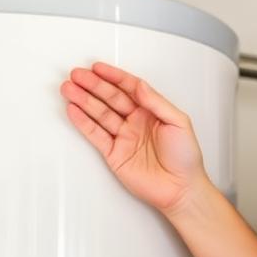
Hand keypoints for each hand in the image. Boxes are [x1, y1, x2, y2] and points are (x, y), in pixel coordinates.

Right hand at [60, 62, 207, 213]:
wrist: (181, 189)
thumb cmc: (186, 159)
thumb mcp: (179, 123)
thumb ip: (157, 103)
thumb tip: (140, 86)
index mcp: (152, 112)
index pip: (129, 88)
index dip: (113, 77)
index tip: (98, 67)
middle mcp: (136, 122)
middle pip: (111, 98)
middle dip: (93, 85)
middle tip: (76, 75)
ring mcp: (124, 137)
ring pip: (100, 114)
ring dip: (84, 100)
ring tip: (69, 89)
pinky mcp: (115, 154)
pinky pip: (95, 134)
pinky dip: (83, 122)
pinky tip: (74, 110)